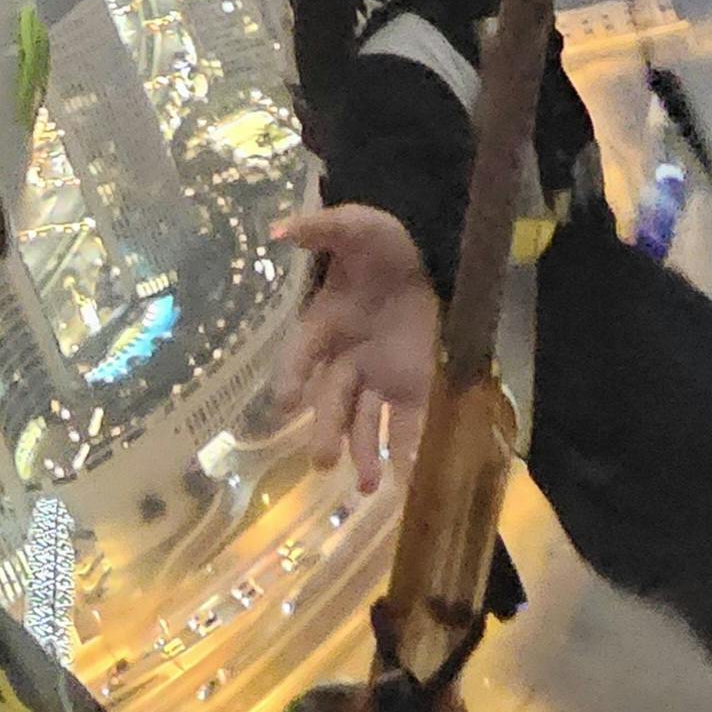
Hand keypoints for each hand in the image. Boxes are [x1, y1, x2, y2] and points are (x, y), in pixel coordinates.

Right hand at [272, 205, 437, 490]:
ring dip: (363, 452)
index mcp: (322, 324)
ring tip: (364, 485)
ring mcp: (378, 375)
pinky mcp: (412, 384)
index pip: (300, 355)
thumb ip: (323, 227)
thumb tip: (281, 230)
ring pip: (365, 420)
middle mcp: (344, 359)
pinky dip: (407, 447)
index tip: (285, 404)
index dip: (291, 377)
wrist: (430, 252)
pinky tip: (406, 474)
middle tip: (322, 461)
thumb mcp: (356, 226)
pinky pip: (408, 420)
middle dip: (325, 430)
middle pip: (329, 400)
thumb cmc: (383, 245)